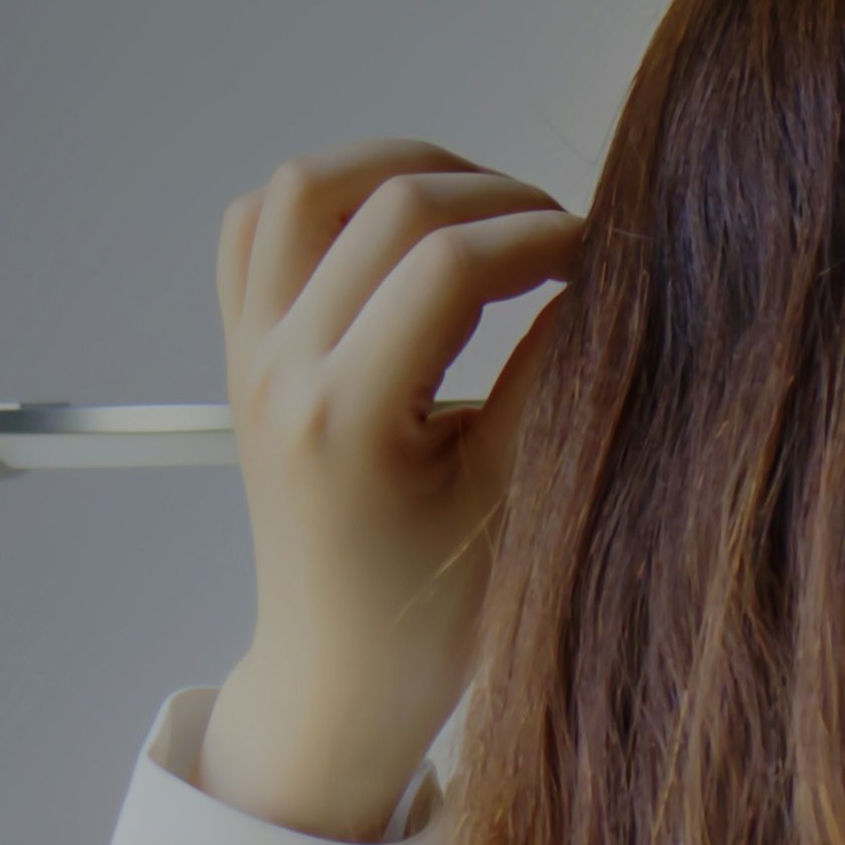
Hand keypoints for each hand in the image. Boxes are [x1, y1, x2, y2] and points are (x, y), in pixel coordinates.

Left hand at [197, 140, 582, 839]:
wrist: (333, 674)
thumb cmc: (427, 614)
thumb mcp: (509, 498)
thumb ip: (548, 376)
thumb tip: (600, 275)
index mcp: (346, 415)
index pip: (449, 262)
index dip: (542, 235)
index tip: (602, 252)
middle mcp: (281, 368)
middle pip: (388, 205)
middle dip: (495, 197)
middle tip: (559, 238)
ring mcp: (250, 353)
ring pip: (306, 188)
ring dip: (402, 170)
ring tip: (478, 208)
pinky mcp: (242, 352)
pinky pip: (254, 229)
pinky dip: (321, 201)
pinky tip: (392, 231)